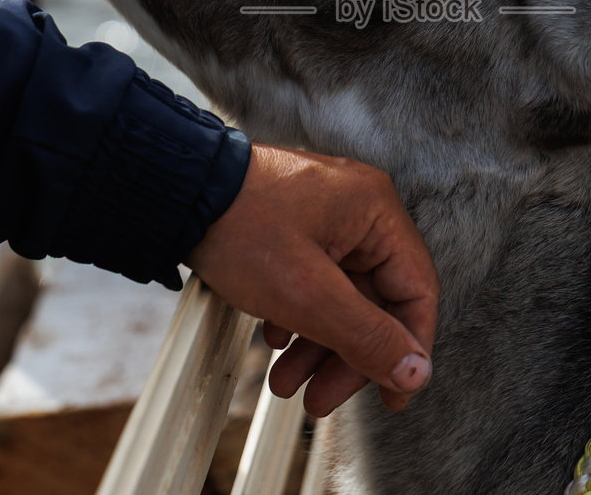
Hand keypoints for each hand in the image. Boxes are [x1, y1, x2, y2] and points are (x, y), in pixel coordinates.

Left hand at [187, 144, 438, 417]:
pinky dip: (298, 316)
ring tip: (284, 382)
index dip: (408, 349)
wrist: (174, 190)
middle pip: (374, 299)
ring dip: (316, 345)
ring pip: (339, 294)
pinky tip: (273, 338)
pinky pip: (312, 279)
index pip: (416, 291)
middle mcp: (359, 208)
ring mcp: (326, 214)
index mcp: (377, 212)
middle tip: (321, 399)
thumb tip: (415, 371)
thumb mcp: (307, 295)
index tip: (392, 395)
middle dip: (347, 356)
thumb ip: (367, 337)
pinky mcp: (294, 224)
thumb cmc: (239, 226)